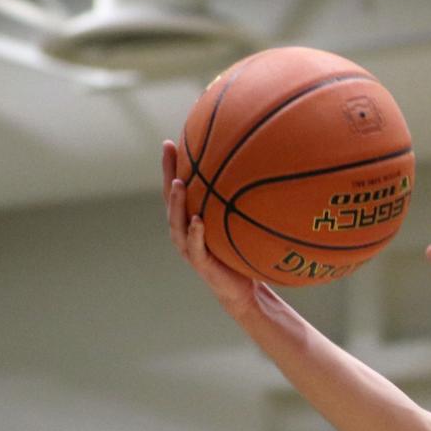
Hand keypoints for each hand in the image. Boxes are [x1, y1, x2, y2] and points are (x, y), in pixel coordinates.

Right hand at [162, 140, 264, 315]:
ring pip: (176, 222)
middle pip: (170, 198)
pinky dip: (196, 233)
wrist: (242, 288)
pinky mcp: (200, 263)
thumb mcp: (239, 224)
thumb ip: (240, 204)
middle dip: (168, 174)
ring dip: (176, 202)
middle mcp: (184, 230)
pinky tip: (199, 220)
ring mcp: (189, 247)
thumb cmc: (240, 252)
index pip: (176, 188)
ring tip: (179, 183)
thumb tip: (262, 172)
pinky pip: (195, 246)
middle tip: (169, 152)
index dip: (170, 166)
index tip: (170, 142)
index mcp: (189, 218)